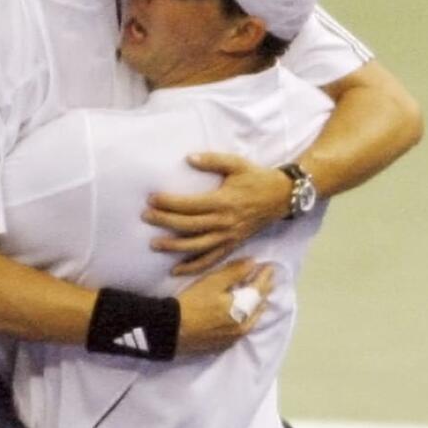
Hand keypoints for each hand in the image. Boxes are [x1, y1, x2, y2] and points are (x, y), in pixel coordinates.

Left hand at [145, 153, 292, 271]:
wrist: (281, 196)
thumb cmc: (256, 178)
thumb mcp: (237, 164)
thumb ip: (212, 161)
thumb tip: (189, 158)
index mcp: (223, 201)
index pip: (190, 205)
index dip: (169, 202)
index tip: (152, 198)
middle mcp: (224, 222)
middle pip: (189, 225)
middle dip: (165, 222)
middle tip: (146, 217)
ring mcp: (228, 236)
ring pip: (197, 246)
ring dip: (174, 247)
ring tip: (154, 244)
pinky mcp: (232, 245)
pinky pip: (211, 259)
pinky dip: (193, 266)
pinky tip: (176, 269)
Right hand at [175, 259, 273, 356]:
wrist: (171, 331)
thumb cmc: (191, 303)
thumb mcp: (212, 282)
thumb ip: (235, 272)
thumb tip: (253, 263)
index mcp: (242, 308)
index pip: (259, 289)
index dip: (265, 276)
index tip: (270, 266)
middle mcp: (243, 325)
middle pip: (258, 305)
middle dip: (264, 291)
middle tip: (269, 280)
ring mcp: (234, 337)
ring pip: (253, 319)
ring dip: (258, 306)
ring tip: (261, 297)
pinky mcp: (224, 344)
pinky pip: (243, 329)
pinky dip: (248, 319)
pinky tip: (246, 315)